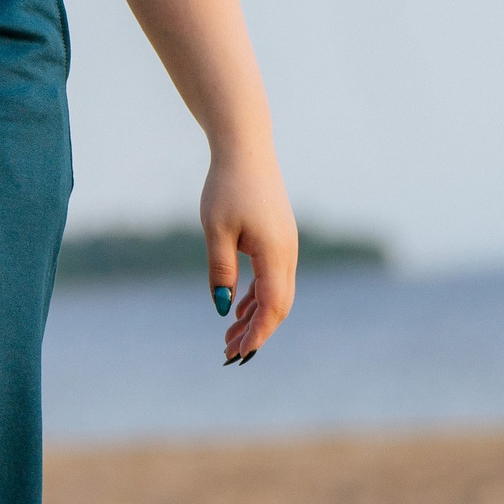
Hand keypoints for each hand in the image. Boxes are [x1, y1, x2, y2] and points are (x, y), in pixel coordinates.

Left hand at [202, 146, 297, 362]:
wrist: (246, 149)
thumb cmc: (226, 187)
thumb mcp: (215, 229)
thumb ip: (220, 269)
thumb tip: (223, 307)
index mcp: (275, 254)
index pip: (272, 306)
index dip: (258, 333)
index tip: (239, 354)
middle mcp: (288, 254)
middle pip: (278, 305)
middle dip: (256, 332)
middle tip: (229, 353)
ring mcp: (286, 246)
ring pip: (276, 293)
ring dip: (255, 316)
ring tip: (229, 338)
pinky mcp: (278, 239)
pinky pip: (272, 277)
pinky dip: (257, 297)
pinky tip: (238, 308)